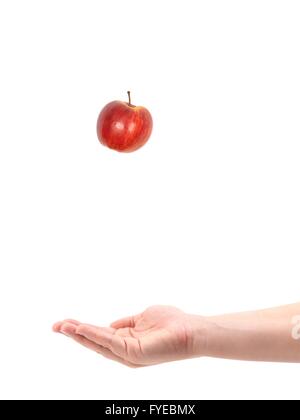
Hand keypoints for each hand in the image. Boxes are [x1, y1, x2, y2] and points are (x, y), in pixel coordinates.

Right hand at [53, 306, 207, 366]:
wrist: (191, 330)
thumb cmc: (172, 323)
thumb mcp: (143, 318)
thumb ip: (127, 323)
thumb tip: (111, 324)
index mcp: (127, 343)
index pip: (100, 336)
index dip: (83, 330)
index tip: (66, 322)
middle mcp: (125, 351)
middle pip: (95, 343)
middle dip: (74, 334)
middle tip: (55, 326)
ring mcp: (129, 354)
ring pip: (99, 344)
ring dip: (79, 335)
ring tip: (62, 326)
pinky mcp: (134, 353)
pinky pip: (110, 342)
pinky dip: (94, 334)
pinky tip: (81, 327)